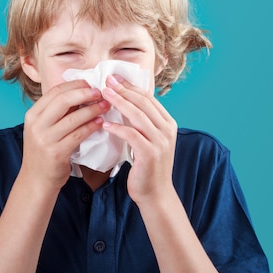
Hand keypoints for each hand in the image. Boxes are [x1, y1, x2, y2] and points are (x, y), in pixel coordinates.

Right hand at [21, 80, 109, 191]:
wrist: (36, 180)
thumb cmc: (44, 151)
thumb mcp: (43, 128)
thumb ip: (57, 112)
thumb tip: (81, 92)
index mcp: (32, 115)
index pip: (55, 91)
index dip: (74, 85)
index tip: (90, 83)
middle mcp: (36, 125)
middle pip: (63, 100)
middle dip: (85, 93)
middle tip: (100, 92)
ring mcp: (45, 139)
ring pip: (73, 118)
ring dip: (92, 109)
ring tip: (105, 106)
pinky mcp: (56, 153)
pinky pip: (79, 135)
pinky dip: (92, 126)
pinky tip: (101, 122)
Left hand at [101, 74, 177, 204]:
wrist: (155, 194)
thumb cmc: (147, 166)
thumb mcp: (148, 139)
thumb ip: (141, 123)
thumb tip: (122, 102)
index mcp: (167, 123)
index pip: (148, 98)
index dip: (130, 86)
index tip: (114, 78)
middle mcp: (167, 130)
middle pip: (143, 102)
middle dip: (124, 90)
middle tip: (107, 80)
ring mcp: (160, 141)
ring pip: (138, 115)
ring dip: (119, 103)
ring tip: (104, 95)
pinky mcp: (150, 154)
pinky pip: (132, 135)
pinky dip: (118, 128)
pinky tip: (105, 124)